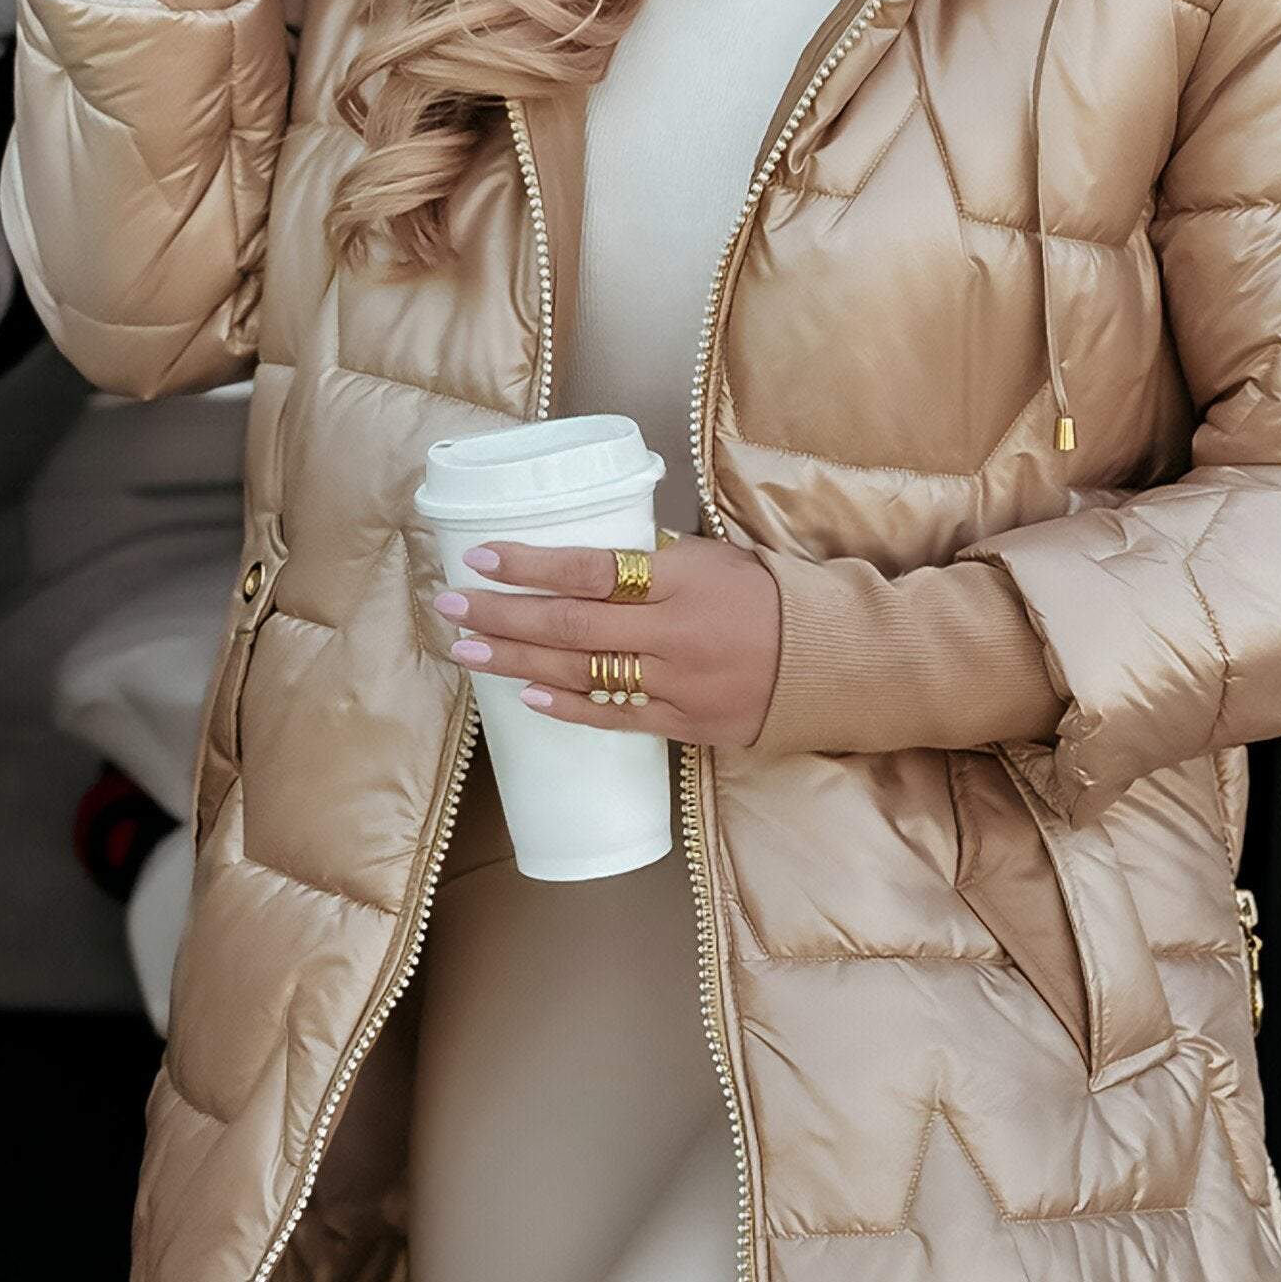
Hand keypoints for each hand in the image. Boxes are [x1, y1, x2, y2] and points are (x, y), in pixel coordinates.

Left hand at [430, 534, 782, 747]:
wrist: (831, 660)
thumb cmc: (768, 596)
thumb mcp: (715, 558)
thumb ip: (653, 560)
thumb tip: (586, 559)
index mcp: (680, 579)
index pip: (589, 569)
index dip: (530, 564)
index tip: (481, 557)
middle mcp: (672, 633)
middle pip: (570, 624)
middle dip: (502, 614)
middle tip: (449, 607)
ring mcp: (676, 683)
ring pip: (581, 672)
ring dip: (518, 660)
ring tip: (469, 650)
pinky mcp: (685, 724)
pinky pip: (615, 717)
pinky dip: (567, 707)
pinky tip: (524, 695)